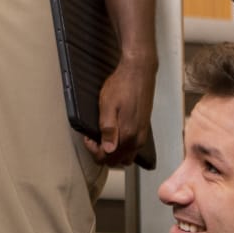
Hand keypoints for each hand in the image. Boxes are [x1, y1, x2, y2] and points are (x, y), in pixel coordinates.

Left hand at [92, 51, 156, 168]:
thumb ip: (108, 129)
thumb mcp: (108, 105)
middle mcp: (138, 139)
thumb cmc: (122, 85)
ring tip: (104, 136)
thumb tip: (108, 149)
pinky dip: (123, 146)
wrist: (139, 71)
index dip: (94, 151)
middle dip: (103, 154)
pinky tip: (116, 132)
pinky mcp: (145, 128)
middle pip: (118, 161)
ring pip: (127, 156)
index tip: (88, 137)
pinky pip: (133, 147)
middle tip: (94, 138)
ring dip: (114, 152)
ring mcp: (143, 134)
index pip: (107, 158)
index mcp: (127, 135)